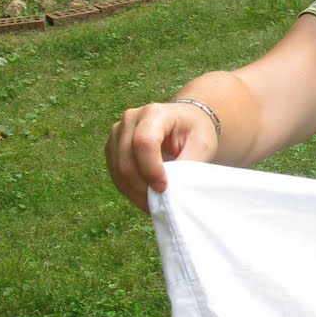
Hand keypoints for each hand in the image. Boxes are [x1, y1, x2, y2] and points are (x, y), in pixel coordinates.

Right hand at [105, 100, 219, 212]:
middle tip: (161, 202)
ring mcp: (118, 132)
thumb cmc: (195, 131)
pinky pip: (115, 174)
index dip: (151, 169)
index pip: (144, 142)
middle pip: (126, 159)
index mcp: (155, 113)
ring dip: (134, 191)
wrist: (184, 121)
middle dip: (142, 186)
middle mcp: (131, 119)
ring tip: (154, 203)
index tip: (165, 187)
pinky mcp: (113, 146)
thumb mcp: (202, 144)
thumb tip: (171, 189)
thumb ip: (187, 164)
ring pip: (118, 170)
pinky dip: (129, 190)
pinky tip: (144, 197)